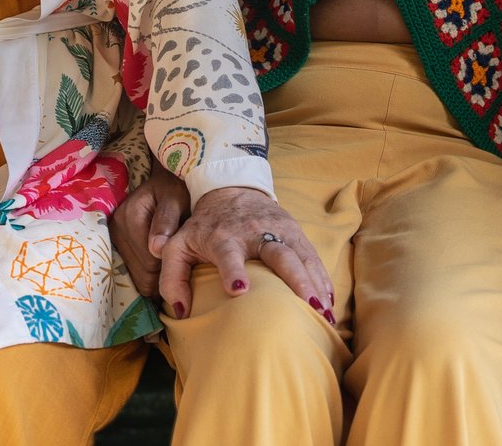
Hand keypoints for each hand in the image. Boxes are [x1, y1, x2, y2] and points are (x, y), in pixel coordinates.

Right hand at [110, 166, 189, 296]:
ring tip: (171, 257)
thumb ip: (167, 219)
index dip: (170, 263)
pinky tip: (161, 260)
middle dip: (164, 270)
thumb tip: (156, 249)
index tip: (185, 254)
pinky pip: (134, 274)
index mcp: (130, 216)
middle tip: (181, 257)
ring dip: (157, 274)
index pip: (150, 262)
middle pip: (143, 273)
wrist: (164, 180)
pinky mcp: (116, 245)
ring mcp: (114, 238)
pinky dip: (149, 273)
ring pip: (138, 278)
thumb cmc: (175, 187)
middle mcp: (116, 228)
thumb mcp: (176, 197)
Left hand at [156, 186, 332, 323]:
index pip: (228, 254)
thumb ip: (172, 278)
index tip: (240, 290)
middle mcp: (254, 233)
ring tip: (325, 313)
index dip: (233, 271)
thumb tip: (181, 311)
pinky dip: (322, 278)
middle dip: (295, 281)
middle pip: (279, 255)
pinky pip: (312, 256)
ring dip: (315, 284)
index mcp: (224, 238)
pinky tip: (329, 302)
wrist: (230, 188)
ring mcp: (279, 230)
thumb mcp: (178, 245)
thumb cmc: (203, 225)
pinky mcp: (295, 231)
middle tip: (307, 308)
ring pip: (302, 256)